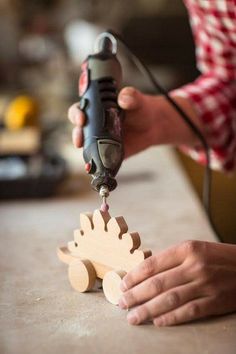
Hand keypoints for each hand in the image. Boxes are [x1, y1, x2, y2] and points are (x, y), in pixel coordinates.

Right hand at [68, 87, 159, 157]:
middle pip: (78, 129)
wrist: (152, 126)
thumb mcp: (136, 100)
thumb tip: (123, 98)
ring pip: (85, 146)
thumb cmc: (141, 109)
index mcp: (96, 107)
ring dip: (84, 152)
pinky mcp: (106, 151)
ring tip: (86, 157)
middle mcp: (94, 123)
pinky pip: (97, 158)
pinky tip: (93, 168)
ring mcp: (99, 139)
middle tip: (80, 139)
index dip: (76, 114)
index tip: (82, 118)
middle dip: (77, 135)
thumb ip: (130, 96)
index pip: (79, 109)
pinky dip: (93, 164)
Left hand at [119, 240, 235, 325]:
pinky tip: (157, 322)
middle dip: (135, 295)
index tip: (123, 285)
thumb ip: (172, 259)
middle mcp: (194, 265)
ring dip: (147, 310)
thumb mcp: (195, 249)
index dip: (134, 276)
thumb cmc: (217, 257)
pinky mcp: (216, 301)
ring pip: (169, 299)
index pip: (152, 264)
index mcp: (187, 249)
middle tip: (121, 303)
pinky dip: (171, 318)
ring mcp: (206, 284)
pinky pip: (189, 312)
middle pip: (157, 283)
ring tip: (133, 317)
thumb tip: (144, 274)